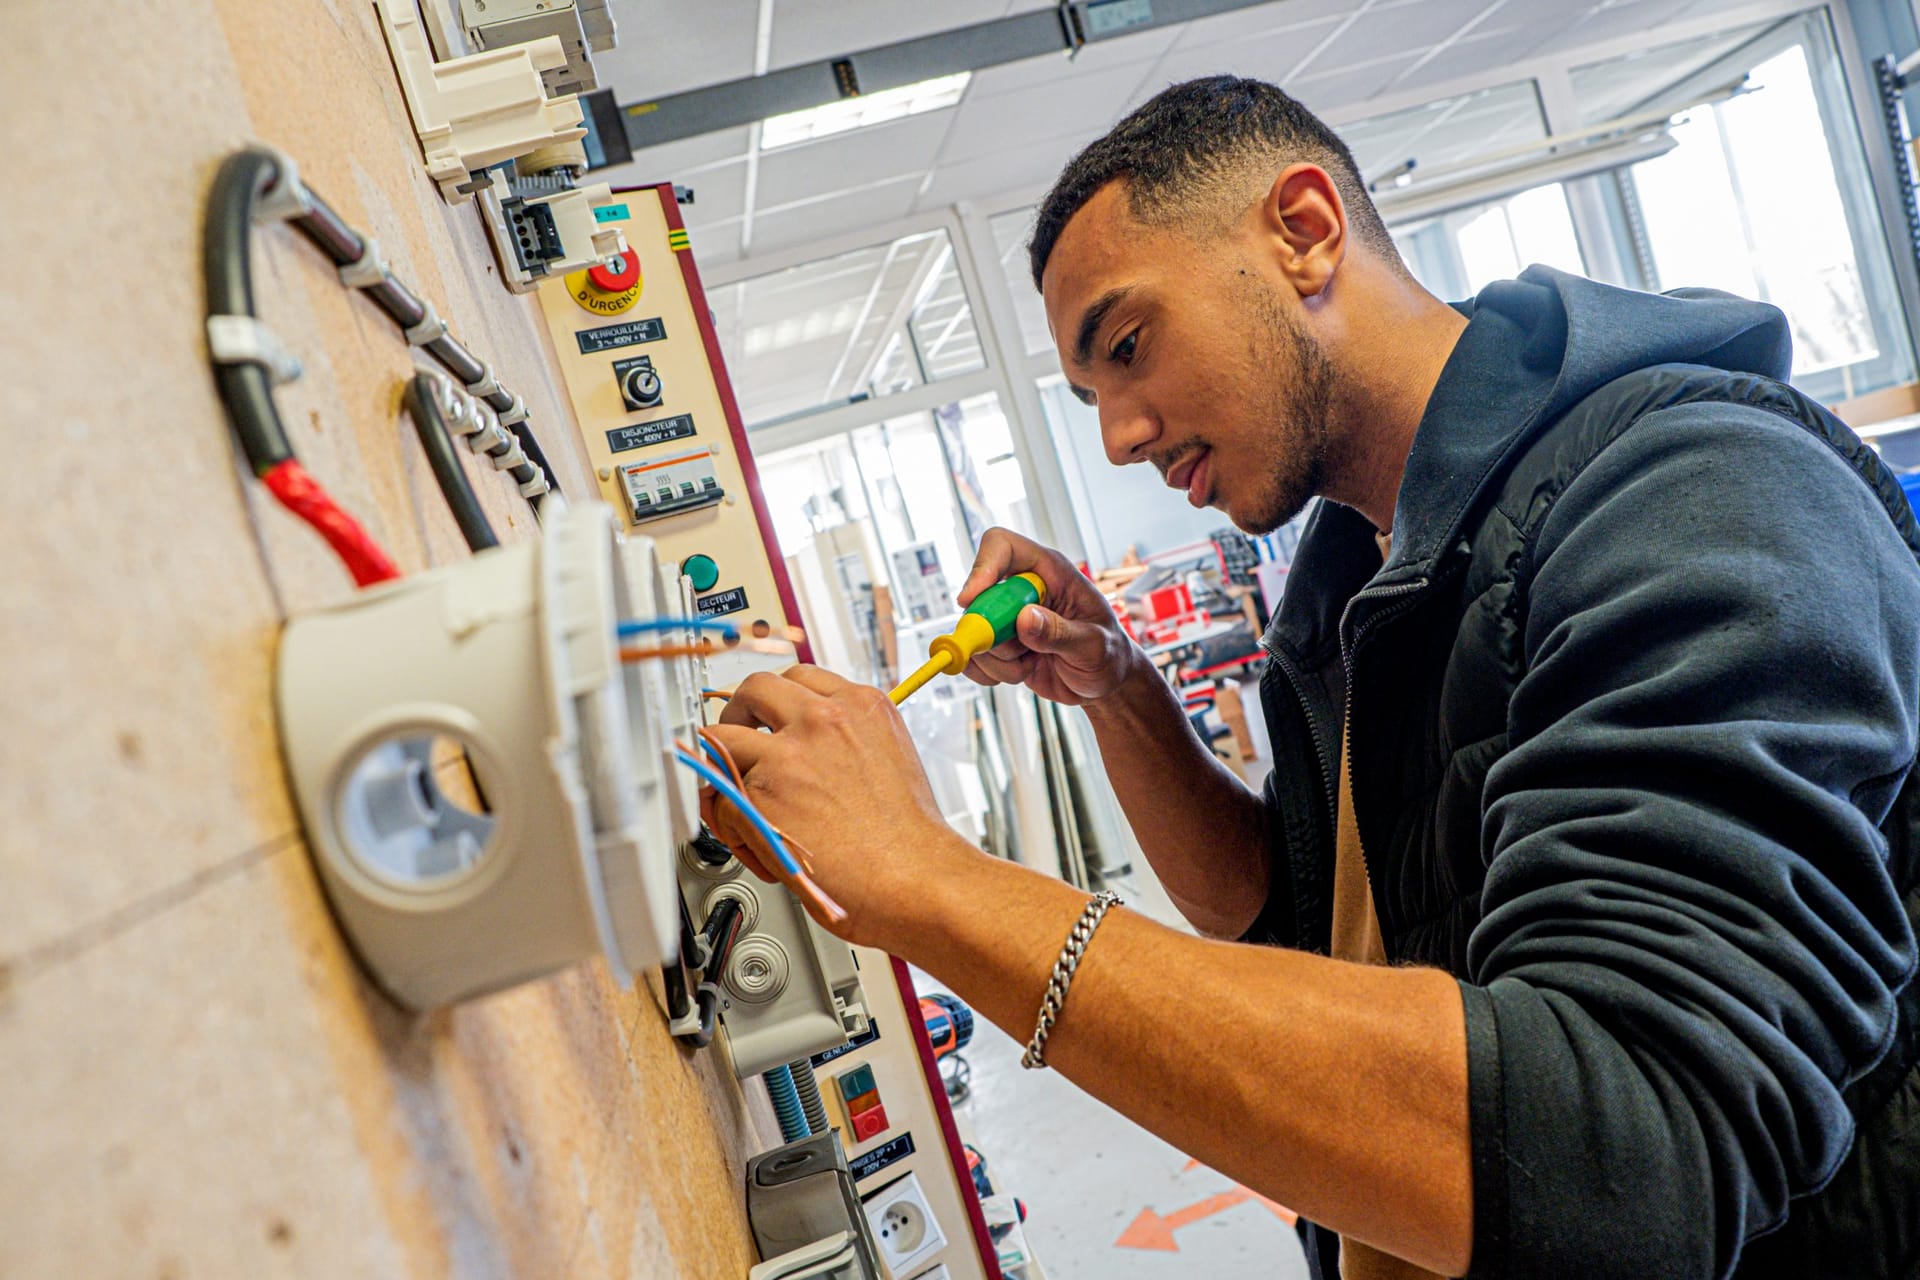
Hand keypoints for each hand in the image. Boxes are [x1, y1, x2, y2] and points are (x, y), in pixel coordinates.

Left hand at [703, 665, 974, 946]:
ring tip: (740, 806)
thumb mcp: (890, 758)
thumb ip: (848, 741)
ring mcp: (789, 753)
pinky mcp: (762, 794)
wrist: (915, 878)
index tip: (770, 719)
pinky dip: (731, 827)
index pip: (800, 677)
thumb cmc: (909, 838)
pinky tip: (760, 848)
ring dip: (724, 771)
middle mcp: (824, 719)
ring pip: (722, 739)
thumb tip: (811, 753)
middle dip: (739, 716)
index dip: (778, 703)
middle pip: (754, 688)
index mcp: (861, 706)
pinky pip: (721, 800)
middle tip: (739, 744)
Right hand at [957, 528, 1140, 705]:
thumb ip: (1060, 632)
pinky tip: (1019, 672)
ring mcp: (1008, 618)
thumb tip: (1024, 618)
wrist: (1105, 682)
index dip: (982, 567)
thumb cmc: (1109, 654)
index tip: (971, 600)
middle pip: (979, 596)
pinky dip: (988, 672)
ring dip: (997, 659)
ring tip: (1031, 664)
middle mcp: (1024, 590)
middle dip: (991, 631)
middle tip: (1018, 653)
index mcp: (1050, 572)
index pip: (1002, 546)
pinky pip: (973, 657)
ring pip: (974, 632)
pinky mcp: (1000, 645)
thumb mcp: (1094, 644)